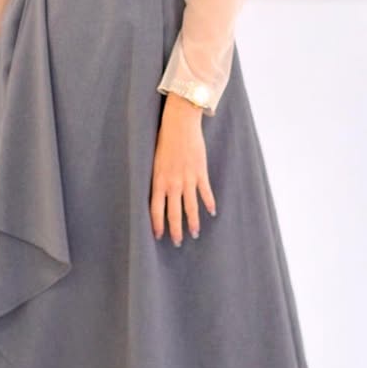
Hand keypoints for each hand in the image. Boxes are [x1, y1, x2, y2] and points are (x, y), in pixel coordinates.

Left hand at [149, 93, 216, 246]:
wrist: (179, 124)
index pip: (155, 209)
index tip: (159, 236)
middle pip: (174, 213)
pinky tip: (212, 212)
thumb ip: (157, 177)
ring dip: (193, 222)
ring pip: (191, 207)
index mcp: (158, 180)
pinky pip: (205, 192)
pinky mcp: (200, 172)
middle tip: (177, 243)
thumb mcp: (154, 160)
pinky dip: (209, 203)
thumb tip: (157, 192)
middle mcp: (172, 183)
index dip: (157, 224)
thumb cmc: (164, 139)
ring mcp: (187, 179)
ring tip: (195, 234)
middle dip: (175, 230)